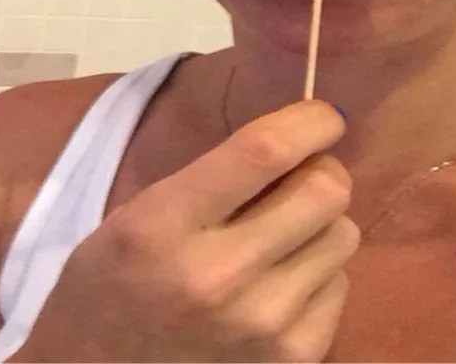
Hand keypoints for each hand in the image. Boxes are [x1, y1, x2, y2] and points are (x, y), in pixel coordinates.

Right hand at [11, 99, 355, 362]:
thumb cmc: (112, 285)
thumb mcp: (137, 214)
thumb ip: (211, 177)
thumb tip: (295, 138)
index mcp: (165, 224)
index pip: (264, 151)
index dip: (309, 122)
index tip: (323, 116)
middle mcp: (219, 275)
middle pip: (324, 191)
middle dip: (321, 170)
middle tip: (299, 176)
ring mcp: (262, 326)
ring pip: (343, 235)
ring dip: (321, 223)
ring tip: (283, 235)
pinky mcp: (292, 361)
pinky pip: (341, 285)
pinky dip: (320, 274)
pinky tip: (281, 282)